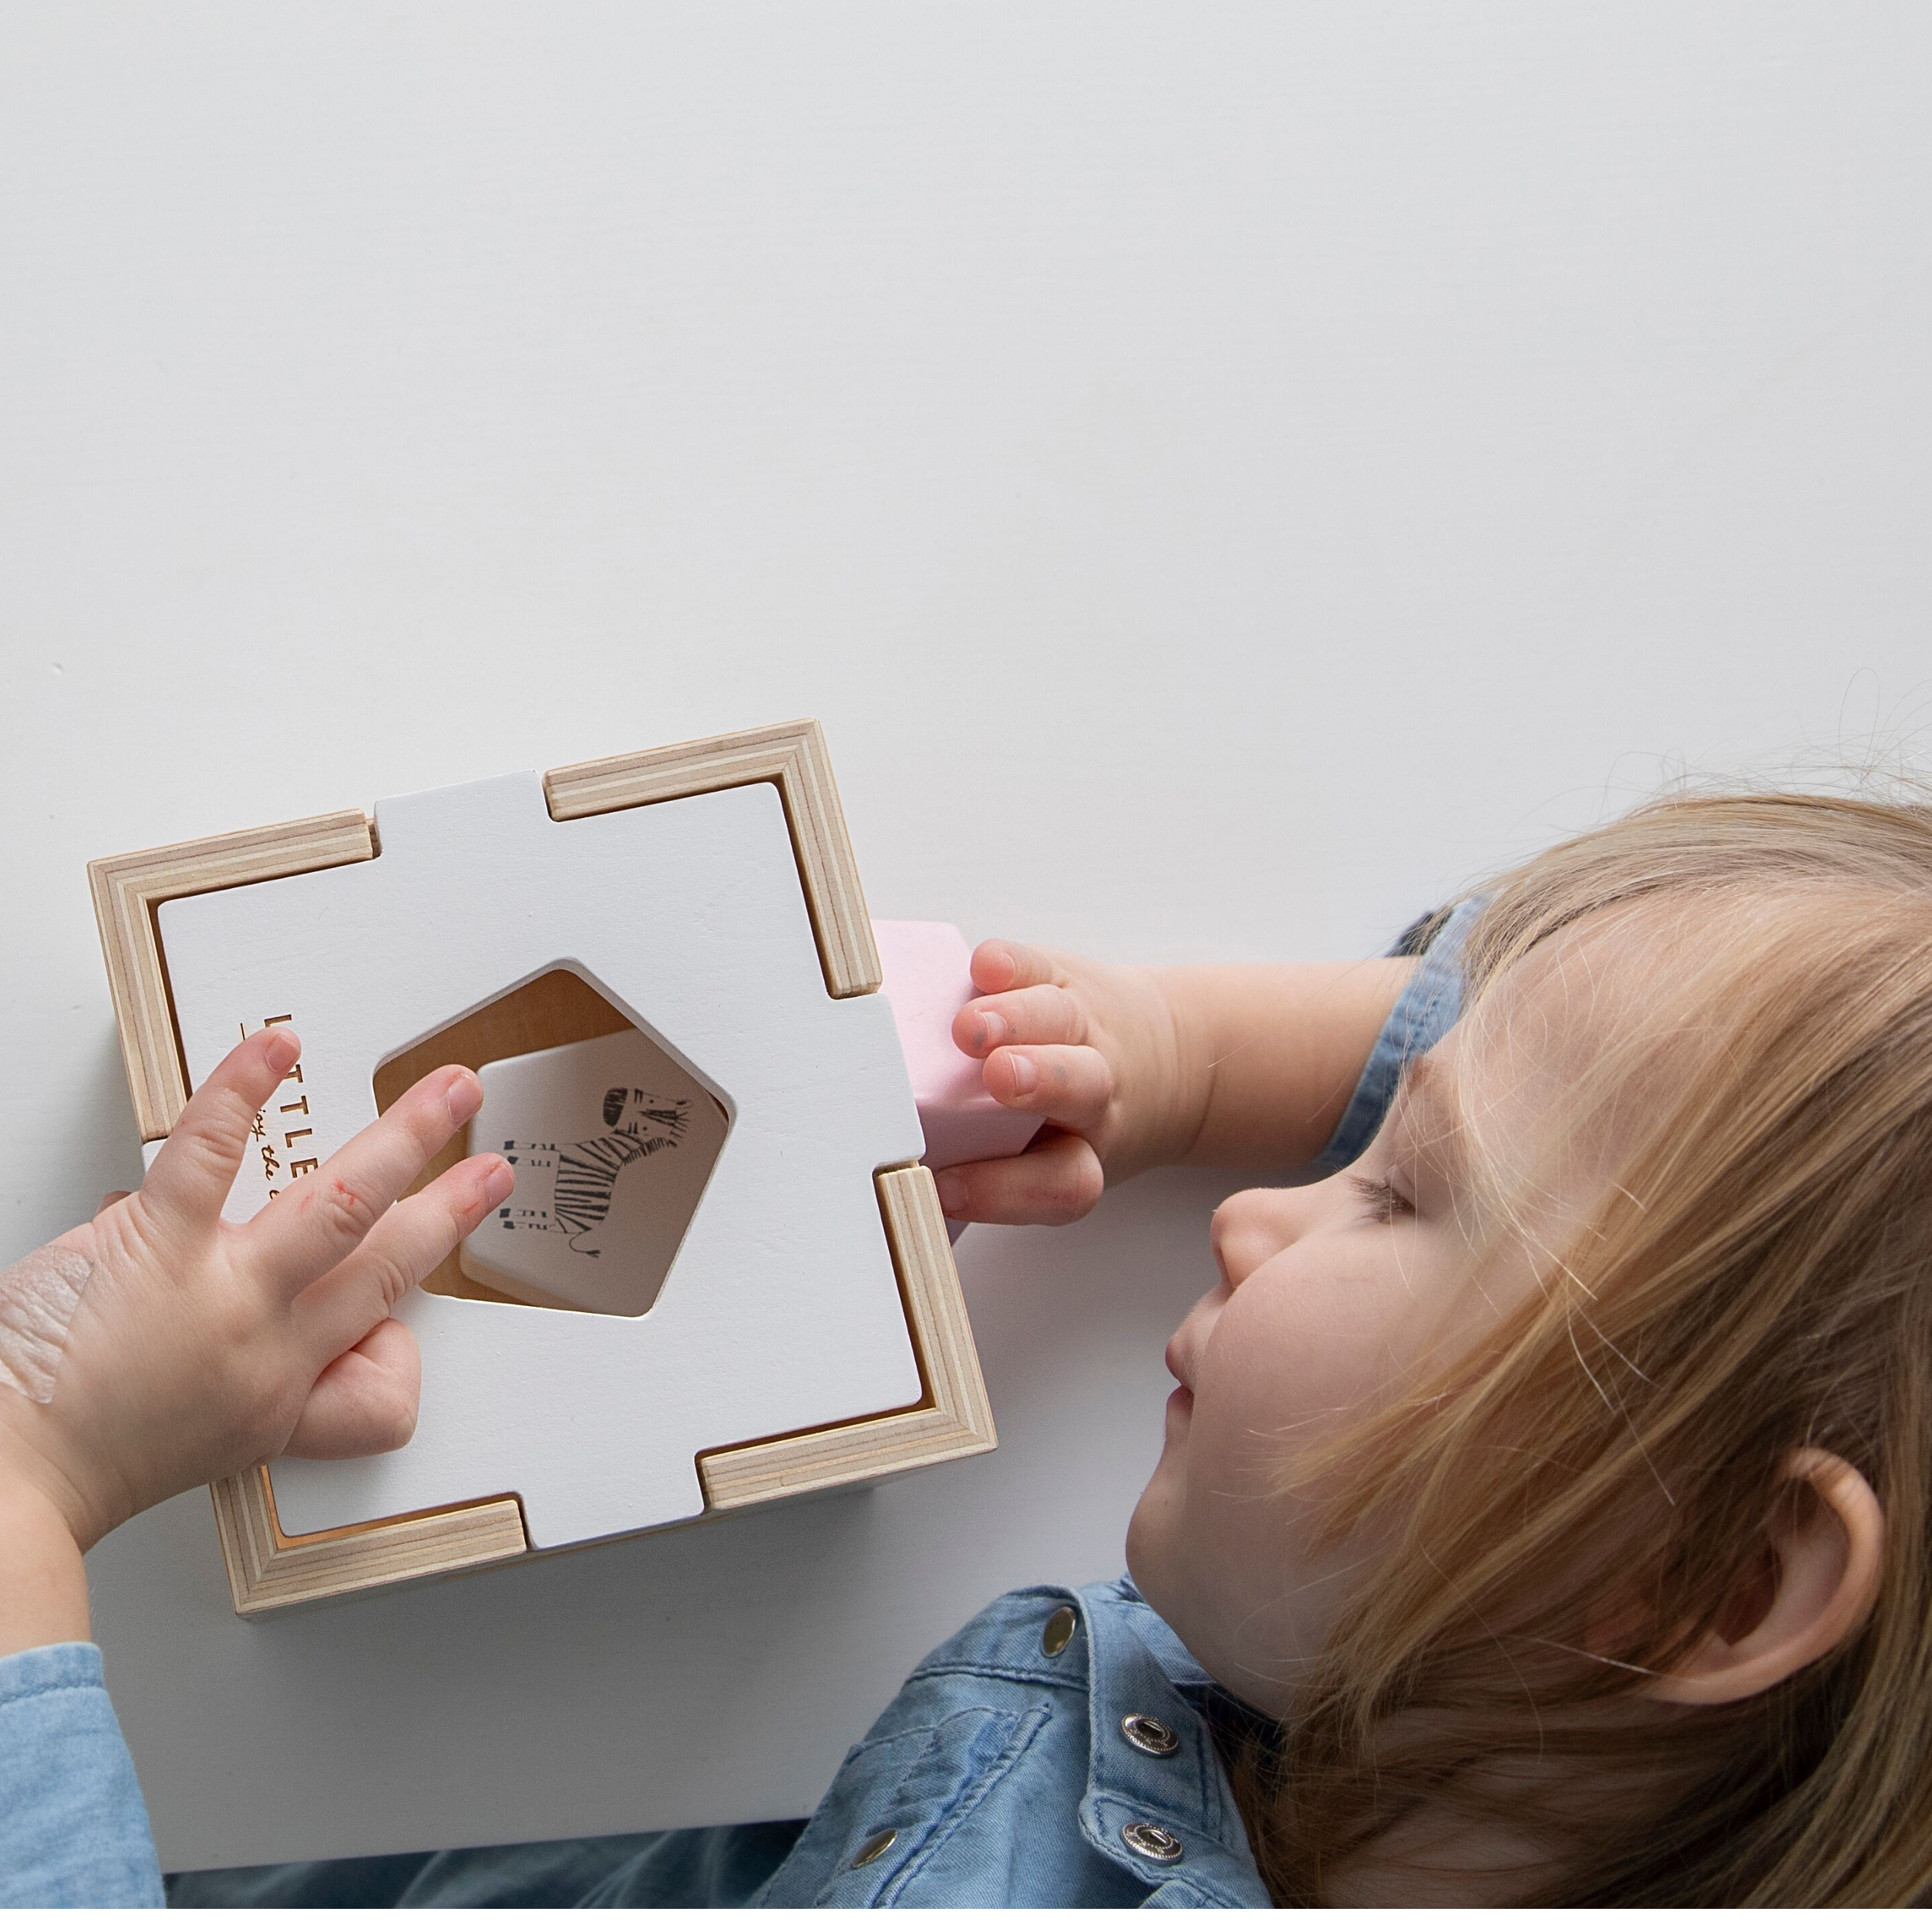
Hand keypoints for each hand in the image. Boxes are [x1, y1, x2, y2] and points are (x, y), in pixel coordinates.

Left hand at [0, 1025, 511, 1557]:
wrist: (5, 1480)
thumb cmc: (71, 1458)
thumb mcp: (179, 1434)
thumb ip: (213, 1346)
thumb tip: (192, 1255)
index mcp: (275, 1400)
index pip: (384, 1379)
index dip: (406, 1344)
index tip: (412, 1312)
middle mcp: (267, 1346)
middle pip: (389, 1263)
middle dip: (453, 1208)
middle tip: (489, 1169)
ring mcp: (222, 1291)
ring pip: (340, 1204)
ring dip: (408, 1138)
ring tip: (445, 1093)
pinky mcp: (160, 1242)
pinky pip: (214, 1151)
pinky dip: (246, 1089)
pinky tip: (277, 1051)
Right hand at [939, 940, 1206, 1224]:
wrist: (1158, 1061)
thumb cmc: (1077, 1123)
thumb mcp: (1050, 1168)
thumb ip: (989, 1179)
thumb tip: (902, 1197)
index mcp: (1082, 1154)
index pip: (1062, 1183)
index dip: (1004, 1191)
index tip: (947, 1190)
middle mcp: (1091, 1093)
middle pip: (1079, 1088)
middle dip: (1040, 1079)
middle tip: (1001, 1078)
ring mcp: (1080, 1027)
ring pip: (1057, 1019)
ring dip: (1015, 1019)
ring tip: (972, 1025)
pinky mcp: (1062, 976)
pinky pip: (1039, 965)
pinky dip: (1011, 963)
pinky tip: (985, 968)